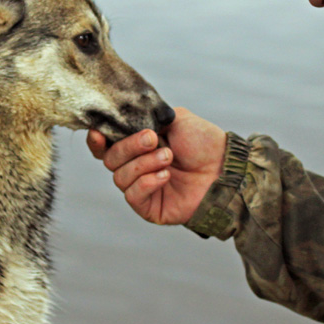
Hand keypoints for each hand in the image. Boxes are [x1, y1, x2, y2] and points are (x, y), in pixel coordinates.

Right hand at [87, 108, 226, 224]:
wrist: (225, 168)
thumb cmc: (204, 143)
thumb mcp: (175, 118)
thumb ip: (148, 116)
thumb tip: (125, 117)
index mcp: (138, 145)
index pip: (105, 146)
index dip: (97, 141)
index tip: (99, 133)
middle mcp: (136, 166)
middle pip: (110, 159)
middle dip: (129, 147)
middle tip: (152, 139)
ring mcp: (142, 187)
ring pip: (119, 177)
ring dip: (143, 164)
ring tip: (168, 157)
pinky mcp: (150, 207)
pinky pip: (133, 196)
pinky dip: (146, 183)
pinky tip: (165, 176)